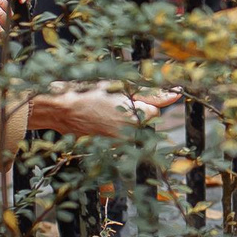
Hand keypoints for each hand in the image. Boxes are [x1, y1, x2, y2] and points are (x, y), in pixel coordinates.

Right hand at [27, 85, 180, 137]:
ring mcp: (119, 145)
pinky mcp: (108, 150)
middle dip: (134, 115)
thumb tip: (175, 95)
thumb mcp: (120, 86)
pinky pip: (120, 143)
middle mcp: (131, 134)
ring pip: (132, 134)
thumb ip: (151, 93)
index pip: (154, 112)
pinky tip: (100, 124)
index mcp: (138, 115)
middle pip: (144, 124)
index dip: (141, 103)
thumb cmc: (89, 92)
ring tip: (104, 115)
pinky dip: (113, 134)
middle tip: (112, 106)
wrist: (61, 108)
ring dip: (124, 125)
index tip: (125, 98)